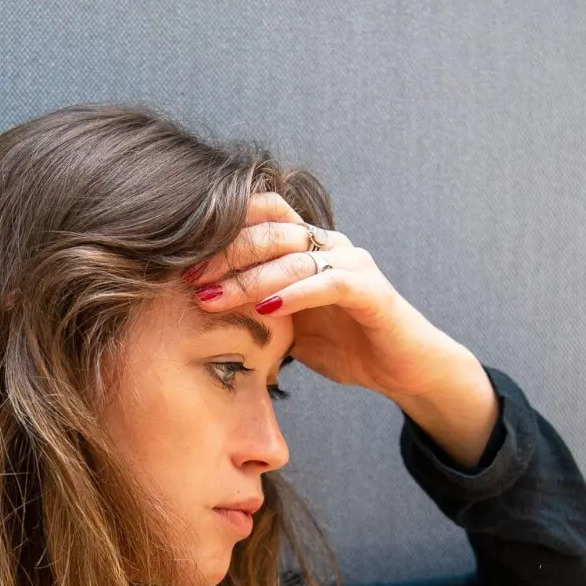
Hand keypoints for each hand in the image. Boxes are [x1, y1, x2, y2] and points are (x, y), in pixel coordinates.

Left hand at [183, 193, 474, 402]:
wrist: (404, 369)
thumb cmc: (346, 346)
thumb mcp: (289, 329)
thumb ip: (256, 313)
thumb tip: (199, 317)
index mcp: (307, 247)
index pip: (261, 216)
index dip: (221, 232)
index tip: (181, 262)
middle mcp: (329, 245)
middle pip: (270, 231)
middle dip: (224, 254)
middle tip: (189, 278)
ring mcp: (352, 264)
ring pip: (293, 257)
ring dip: (249, 278)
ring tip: (214, 298)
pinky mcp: (371, 291)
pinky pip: (329, 283)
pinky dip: (296, 294)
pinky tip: (267, 309)